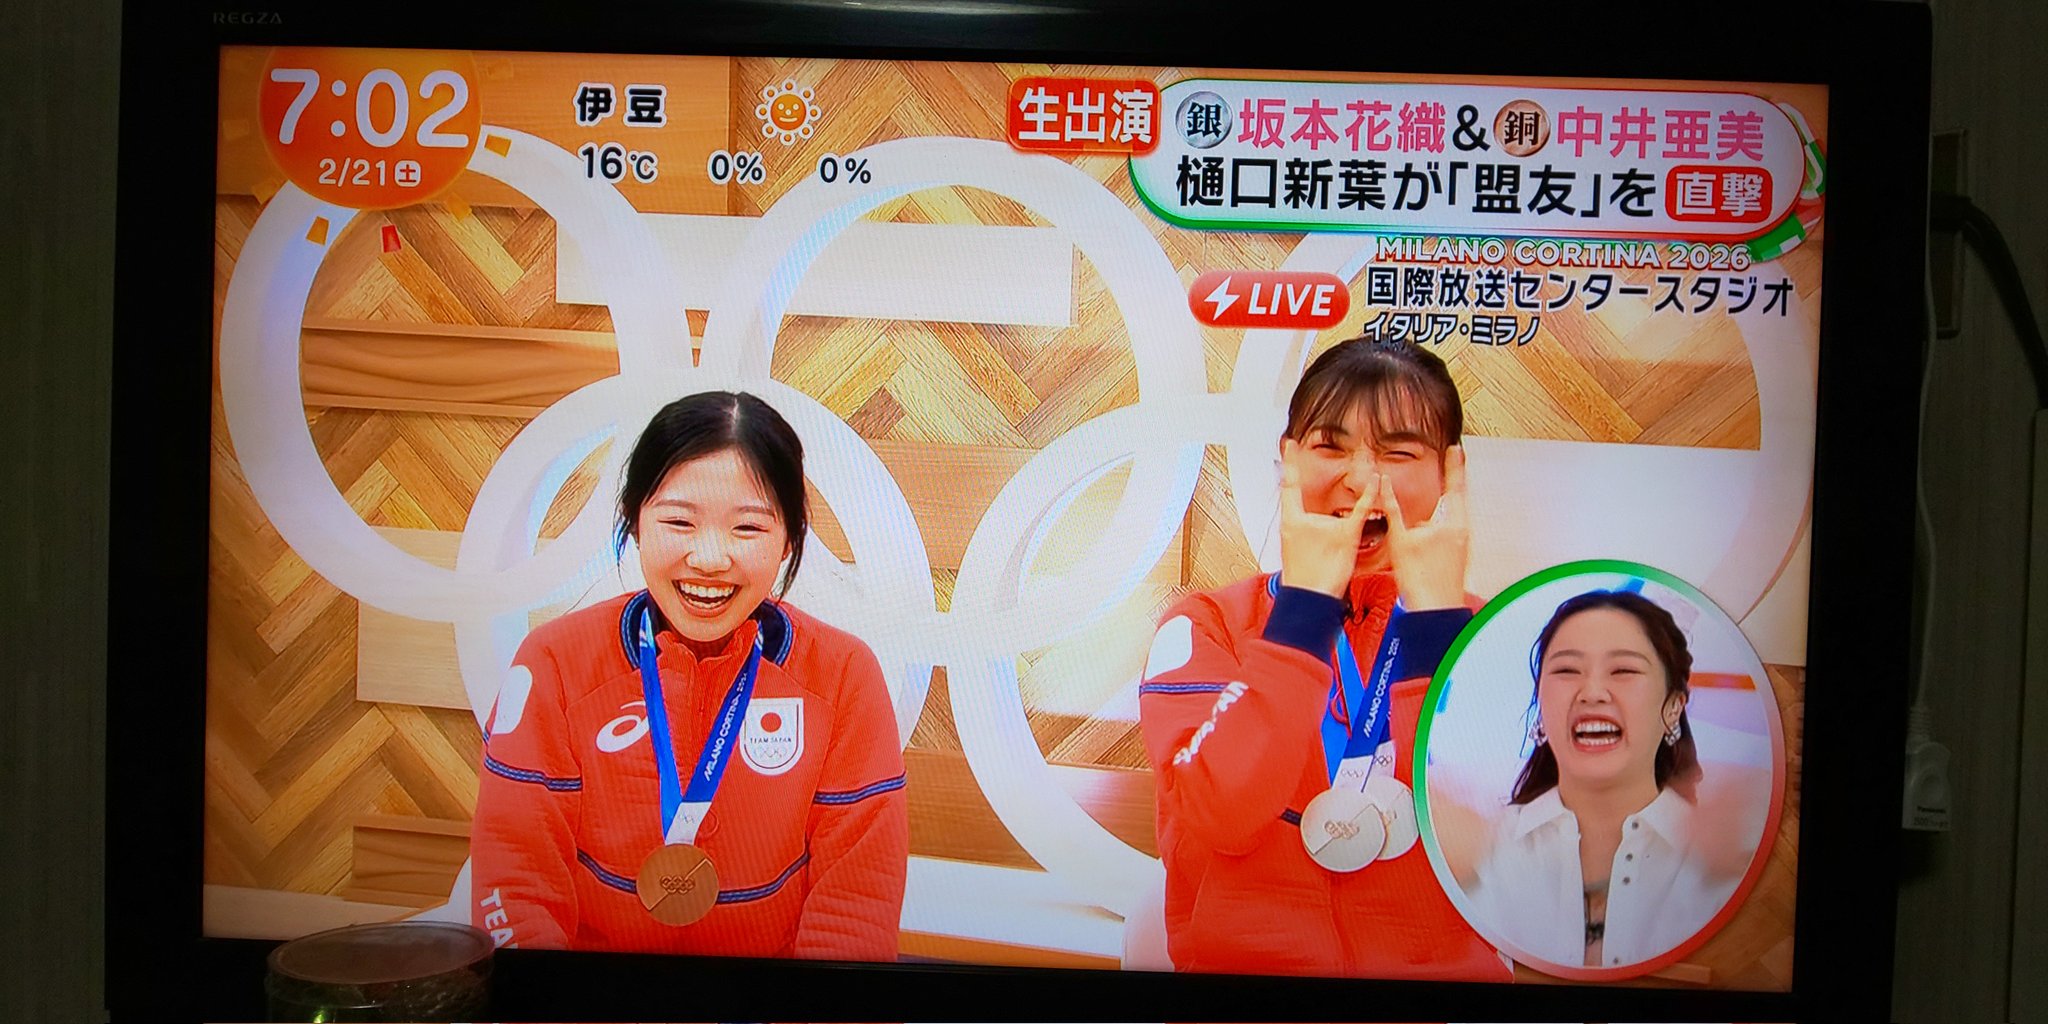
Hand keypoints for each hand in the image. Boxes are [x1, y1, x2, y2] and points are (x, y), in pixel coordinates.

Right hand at [1277, 438, 1372, 598]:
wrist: (1308, 600)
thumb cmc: (1302, 579)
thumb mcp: (1294, 550)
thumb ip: (1304, 531)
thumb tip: (1317, 524)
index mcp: (1289, 522)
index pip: (1288, 486)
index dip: (1290, 464)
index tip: (1291, 444)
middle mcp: (1303, 521)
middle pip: (1319, 513)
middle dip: (1322, 534)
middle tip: (1317, 552)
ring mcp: (1325, 527)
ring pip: (1339, 520)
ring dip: (1338, 539)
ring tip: (1327, 564)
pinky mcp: (1345, 536)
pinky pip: (1361, 511)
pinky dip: (1371, 496)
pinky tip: (1378, 481)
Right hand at [1383, 444, 1468, 610]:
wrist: (1434, 612)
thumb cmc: (1420, 579)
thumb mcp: (1400, 538)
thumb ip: (1392, 508)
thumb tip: (1383, 484)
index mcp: (1453, 521)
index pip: (1455, 484)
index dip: (1455, 464)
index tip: (1455, 447)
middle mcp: (1461, 530)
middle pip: (1455, 498)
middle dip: (1448, 482)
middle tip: (1448, 462)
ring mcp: (1461, 543)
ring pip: (1450, 515)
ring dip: (1441, 504)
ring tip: (1435, 496)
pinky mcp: (1456, 554)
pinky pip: (1448, 529)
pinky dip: (1439, 521)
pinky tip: (1428, 528)